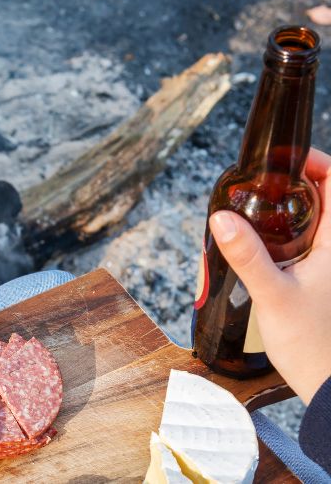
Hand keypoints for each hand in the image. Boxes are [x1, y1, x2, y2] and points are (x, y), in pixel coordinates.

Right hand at [208, 147, 330, 403]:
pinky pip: (302, 242)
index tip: (281, 159)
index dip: (313, 162)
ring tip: (248, 212)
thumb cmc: (312, 344)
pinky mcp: (318, 278)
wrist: (326, 384)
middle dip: (289, 185)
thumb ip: (247, 255)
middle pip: (322, 197)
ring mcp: (328, 264)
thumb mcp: (273, 294)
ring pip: (311, 220)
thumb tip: (222, 217)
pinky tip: (255, 247)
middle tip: (255, 186)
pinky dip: (281, 234)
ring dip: (283, 210)